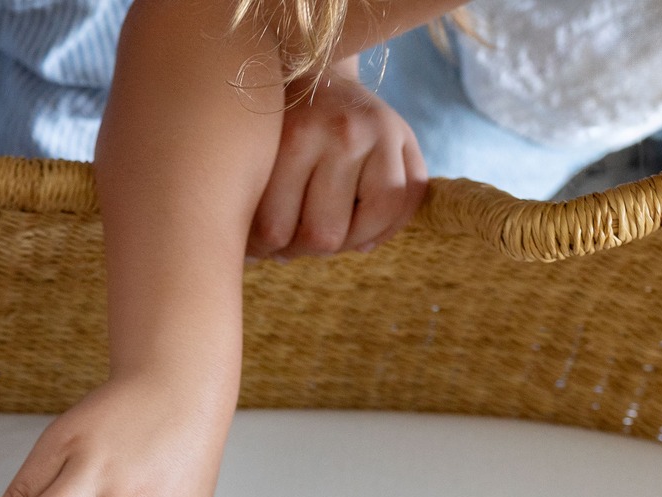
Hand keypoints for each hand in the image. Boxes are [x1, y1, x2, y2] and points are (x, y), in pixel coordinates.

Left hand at [248, 61, 426, 258]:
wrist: (317, 69)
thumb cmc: (278, 125)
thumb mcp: (257, 153)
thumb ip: (252, 201)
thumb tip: (254, 261)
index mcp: (295, 137)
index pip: (275, 229)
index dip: (264, 249)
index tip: (260, 243)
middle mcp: (343, 134)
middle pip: (322, 235)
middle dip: (303, 249)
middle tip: (292, 240)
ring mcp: (383, 136)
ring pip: (368, 227)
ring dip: (344, 245)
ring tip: (324, 233)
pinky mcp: (409, 141)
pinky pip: (404, 208)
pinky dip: (381, 230)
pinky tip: (359, 231)